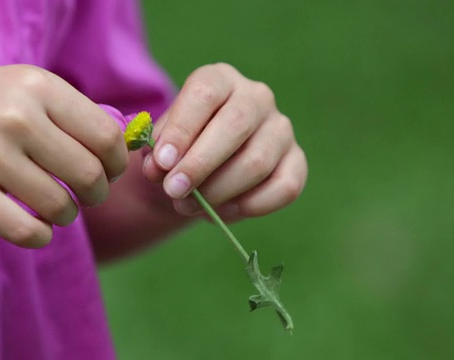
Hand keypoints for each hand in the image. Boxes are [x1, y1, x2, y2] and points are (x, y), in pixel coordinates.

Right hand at [0, 65, 127, 246]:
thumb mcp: (15, 85)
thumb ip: (64, 111)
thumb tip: (117, 144)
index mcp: (37, 85)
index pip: (106, 136)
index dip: (117, 163)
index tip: (110, 172)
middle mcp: (15, 116)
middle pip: (89, 175)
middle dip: (95, 194)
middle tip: (86, 197)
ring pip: (60, 207)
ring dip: (65, 216)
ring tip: (54, 209)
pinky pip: (26, 231)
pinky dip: (40, 237)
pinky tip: (35, 229)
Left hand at [144, 63, 306, 219]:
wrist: (207, 166)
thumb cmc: (181, 147)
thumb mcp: (162, 143)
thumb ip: (157, 153)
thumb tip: (158, 168)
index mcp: (220, 80)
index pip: (205, 93)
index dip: (182, 129)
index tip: (161, 162)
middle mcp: (257, 97)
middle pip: (235, 125)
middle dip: (200, 163)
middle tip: (173, 190)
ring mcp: (281, 129)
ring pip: (257, 162)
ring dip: (218, 191)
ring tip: (187, 206)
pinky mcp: (296, 162)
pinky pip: (284, 188)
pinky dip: (249, 206)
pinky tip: (220, 211)